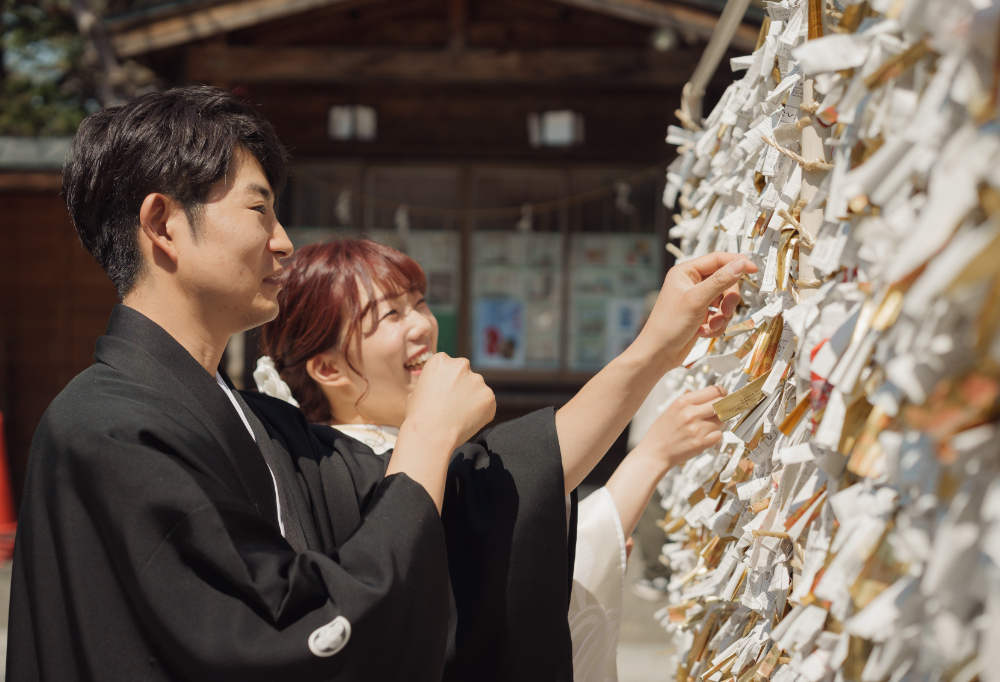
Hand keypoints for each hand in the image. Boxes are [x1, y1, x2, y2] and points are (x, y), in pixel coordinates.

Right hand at [405, 353, 495, 449]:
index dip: (446, 382)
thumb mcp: (416, 391)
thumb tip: (439, 387)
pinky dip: (481, 411)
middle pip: (465, 374)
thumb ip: (432, 383)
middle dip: (461, 386)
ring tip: (458, 416)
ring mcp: (478, 380)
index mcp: (441, 360)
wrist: (431, 435)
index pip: (449, 366)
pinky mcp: (489, 396)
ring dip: (471, 399)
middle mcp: (461, 364)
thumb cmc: (418, 416)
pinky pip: (486, 403)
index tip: (442, 395)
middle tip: (453, 405)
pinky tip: (467, 420)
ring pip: (477, 389)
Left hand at [636, 253, 756, 368]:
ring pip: (725, 301)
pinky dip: (716, 325)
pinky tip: (703, 332)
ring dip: (722, 316)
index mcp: (686, 272)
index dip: (737, 263)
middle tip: (724, 312)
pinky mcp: (701, 314)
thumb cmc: (668, 325)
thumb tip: (740, 264)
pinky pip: (720, 315)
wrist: (659, 354)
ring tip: (710, 326)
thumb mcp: (697, 300)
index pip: (718, 260)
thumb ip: (720, 281)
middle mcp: (691, 283)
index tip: (754, 270)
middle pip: (725, 282)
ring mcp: (697, 299)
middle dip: (728, 300)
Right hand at [641, 385, 725, 470]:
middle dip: (724, 407)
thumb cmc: (662, 432)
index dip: (722, 393)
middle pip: (722, 403)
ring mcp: (697, 429)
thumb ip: (692, 401)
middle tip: (721, 410)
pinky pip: (719, 435)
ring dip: (718, 423)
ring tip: (706, 426)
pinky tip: (704, 436)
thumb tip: (712, 396)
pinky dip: (715, 436)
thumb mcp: (673, 408)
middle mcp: (690, 413)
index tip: (724, 395)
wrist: (655, 452)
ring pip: (722, 420)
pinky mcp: (701, 443)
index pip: (714, 390)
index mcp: (683, 401)